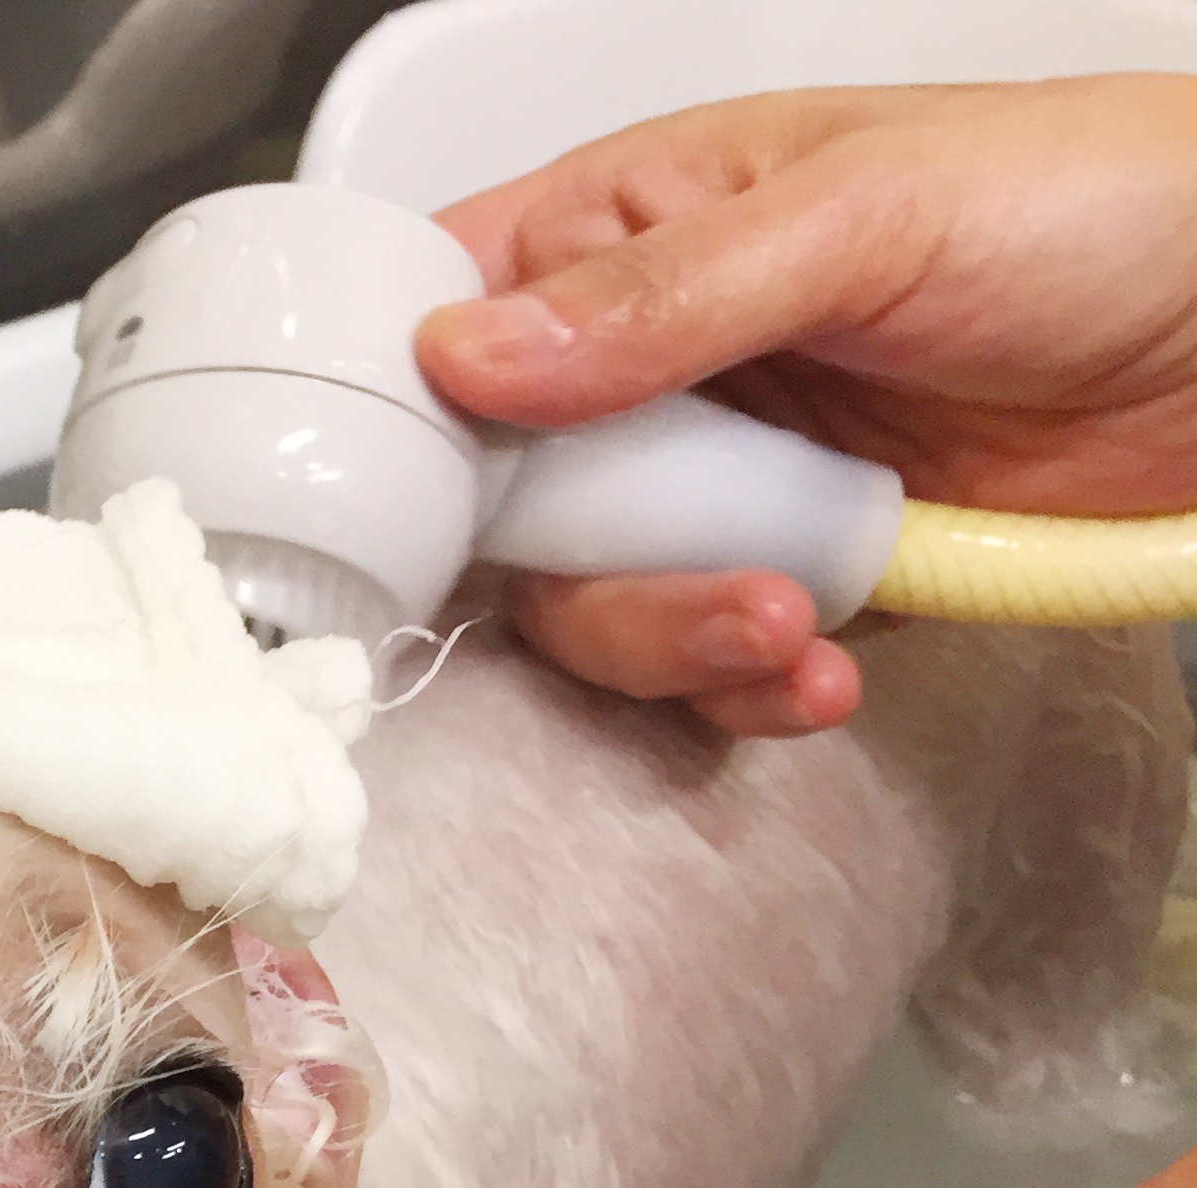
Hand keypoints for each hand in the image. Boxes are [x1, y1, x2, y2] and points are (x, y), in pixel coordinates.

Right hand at [412, 76, 1196, 735]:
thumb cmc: (1088, 205)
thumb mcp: (866, 213)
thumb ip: (662, 297)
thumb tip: (463, 357)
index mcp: (632, 231)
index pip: (443, 314)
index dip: (396, 408)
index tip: (395, 497)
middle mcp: (646, 367)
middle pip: (501, 507)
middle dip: (575, 571)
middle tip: (680, 578)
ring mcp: (715, 479)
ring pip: (594, 603)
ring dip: (673, 642)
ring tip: (791, 626)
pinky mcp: (785, 573)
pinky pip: (702, 662)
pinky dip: (748, 688)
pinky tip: (826, 672)